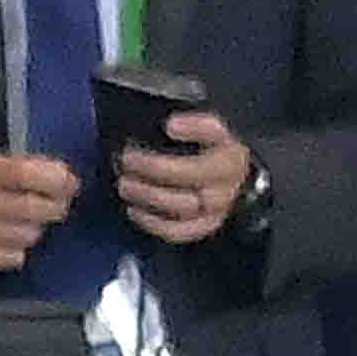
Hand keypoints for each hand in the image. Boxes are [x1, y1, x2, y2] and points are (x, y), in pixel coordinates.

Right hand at [0, 151, 80, 277]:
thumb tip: (68, 179)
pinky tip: (9, 241)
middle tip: (57, 207)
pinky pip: (14, 258)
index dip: (55, 181)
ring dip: (35, 231)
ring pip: (27, 235)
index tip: (71, 185)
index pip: (24, 173)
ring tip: (26, 223)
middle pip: (31, 208)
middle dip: (54, 208)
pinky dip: (19, 251)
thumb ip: (31, 168)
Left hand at [114, 106, 256, 245]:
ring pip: (182, 208)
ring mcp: (217, 210)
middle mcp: (227, 186)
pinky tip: (134, 210)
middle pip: (191, 176)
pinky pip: (178, 231)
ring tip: (125, 184)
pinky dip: (153, 224)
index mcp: (231, 158)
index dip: (192, 131)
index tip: (169, 125)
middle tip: (127, 159)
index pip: (213, 145)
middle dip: (153, 168)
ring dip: (148, 197)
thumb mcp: (215, 129)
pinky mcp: (205, 226)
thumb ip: (197, 124)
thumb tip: (172, 126)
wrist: (231, 175)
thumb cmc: (216, 150)